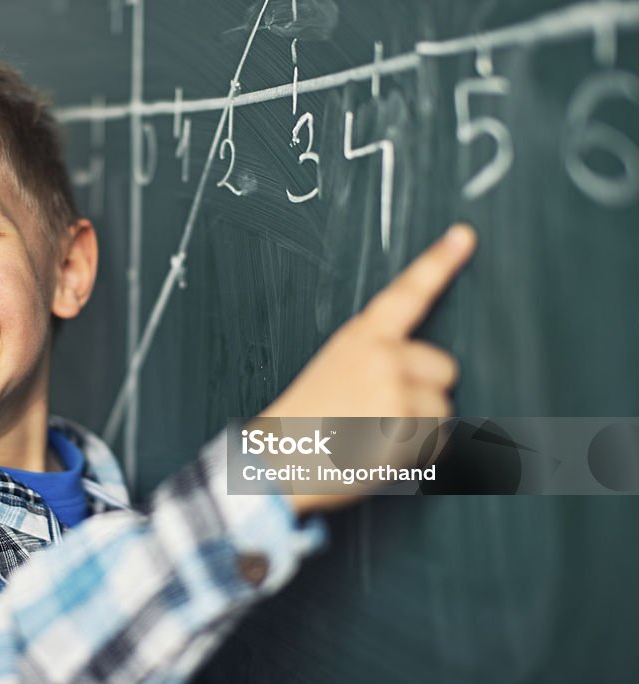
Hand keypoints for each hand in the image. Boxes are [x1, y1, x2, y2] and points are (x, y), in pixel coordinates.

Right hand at [258, 224, 476, 511]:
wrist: (281, 458)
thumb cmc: (306, 420)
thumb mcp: (333, 369)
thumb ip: (375, 356)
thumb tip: (420, 369)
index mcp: (361, 336)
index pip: (406, 294)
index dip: (438, 264)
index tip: (463, 237)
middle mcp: (382, 356)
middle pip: (445, 367)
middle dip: (427, 391)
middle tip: (385, 411)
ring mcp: (396, 390)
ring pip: (442, 409)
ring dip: (420, 427)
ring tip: (376, 435)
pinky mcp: (405, 426)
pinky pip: (437, 440)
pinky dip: (418, 452)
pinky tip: (382, 451)